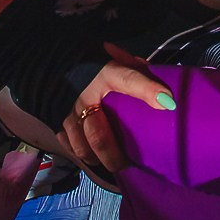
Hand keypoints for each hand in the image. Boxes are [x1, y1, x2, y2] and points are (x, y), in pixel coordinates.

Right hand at [56, 45, 173, 178]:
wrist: (50, 57)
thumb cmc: (90, 59)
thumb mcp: (115, 56)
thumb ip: (136, 70)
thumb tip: (161, 92)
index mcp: (104, 73)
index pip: (128, 80)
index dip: (148, 91)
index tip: (168, 103)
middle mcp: (84, 95)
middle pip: (100, 136)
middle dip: (116, 156)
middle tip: (130, 163)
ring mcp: (67, 111)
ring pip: (83, 148)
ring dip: (100, 159)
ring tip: (114, 163)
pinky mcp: (55, 122)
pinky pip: (70, 147)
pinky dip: (84, 155)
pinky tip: (94, 156)